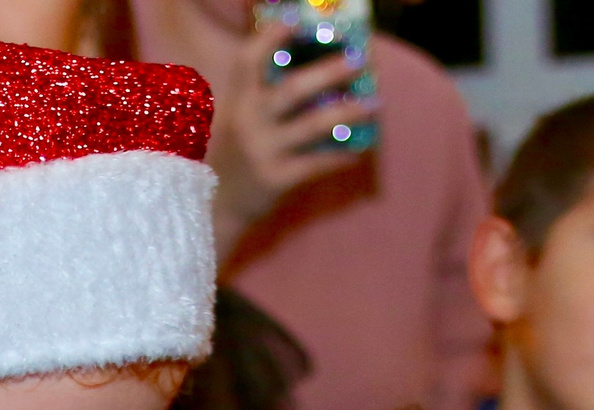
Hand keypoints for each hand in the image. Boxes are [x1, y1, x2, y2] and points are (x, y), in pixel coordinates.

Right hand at [209, 20, 373, 250]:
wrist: (218, 205)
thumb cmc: (239, 153)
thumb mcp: (241, 119)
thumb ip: (265, 95)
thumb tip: (316, 72)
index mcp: (239, 100)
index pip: (249, 61)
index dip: (271, 38)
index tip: (296, 20)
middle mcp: (248, 121)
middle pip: (291, 90)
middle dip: (327, 72)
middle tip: (358, 59)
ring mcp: (262, 150)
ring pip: (311, 126)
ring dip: (347, 112)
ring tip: (374, 103)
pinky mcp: (275, 178)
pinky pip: (316, 164)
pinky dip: (340, 156)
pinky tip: (360, 149)